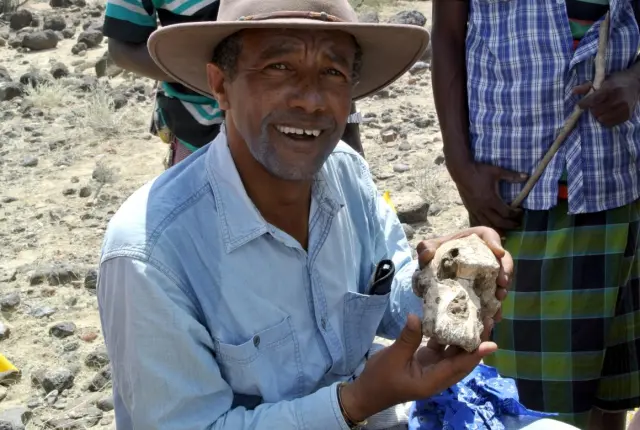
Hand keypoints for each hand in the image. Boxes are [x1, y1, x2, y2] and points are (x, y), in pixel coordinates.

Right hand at [340, 314, 496, 421]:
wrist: (366, 392)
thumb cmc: (379, 379)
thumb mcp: (392, 358)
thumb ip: (408, 339)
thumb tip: (417, 317)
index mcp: (432, 381)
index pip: (459, 366)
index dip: (476, 354)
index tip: (492, 343)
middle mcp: (437, 377)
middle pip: (463, 361)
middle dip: (477, 344)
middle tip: (488, 323)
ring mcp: (432, 369)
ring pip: (454, 355)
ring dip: (464, 339)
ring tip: (475, 319)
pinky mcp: (425, 362)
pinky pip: (442, 350)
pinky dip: (447, 337)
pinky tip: (450, 321)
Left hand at [412, 226, 512, 321]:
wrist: (436, 270)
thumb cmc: (437, 254)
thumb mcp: (430, 248)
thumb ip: (426, 247)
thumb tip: (426, 254)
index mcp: (475, 240)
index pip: (489, 236)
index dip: (495, 243)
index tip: (498, 252)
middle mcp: (487, 255)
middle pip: (503, 260)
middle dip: (505, 271)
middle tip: (502, 283)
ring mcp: (490, 273)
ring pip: (503, 280)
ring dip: (503, 290)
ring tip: (499, 299)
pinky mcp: (488, 289)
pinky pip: (496, 297)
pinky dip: (496, 306)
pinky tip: (494, 316)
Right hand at [453, 162, 526, 231]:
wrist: (461, 171)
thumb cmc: (479, 171)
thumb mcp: (497, 171)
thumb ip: (512, 176)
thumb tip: (527, 176)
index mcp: (491, 199)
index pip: (506, 213)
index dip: (515, 214)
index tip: (521, 212)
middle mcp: (483, 207)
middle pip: (498, 222)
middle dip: (509, 225)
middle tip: (517, 225)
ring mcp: (475, 209)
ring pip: (487, 224)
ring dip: (497, 229)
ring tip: (506, 232)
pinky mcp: (469, 208)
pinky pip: (477, 221)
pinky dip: (484, 226)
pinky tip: (489, 228)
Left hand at [575, 69, 639, 126]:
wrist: (635, 83)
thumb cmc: (615, 82)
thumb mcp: (602, 80)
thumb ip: (587, 86)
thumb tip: (573, 91)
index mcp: (610, 88)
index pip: (594, 100)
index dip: (584, 104)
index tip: (580, 105)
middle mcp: (618, 99)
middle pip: (596, 111)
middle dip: (592, 109)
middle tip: (596, 105)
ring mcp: (624, 108)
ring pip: (602, 119)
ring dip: (599, 115)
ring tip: (602, 109)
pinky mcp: (627, 115)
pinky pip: (610, 124)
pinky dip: (606, 120)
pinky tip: (608, 113)